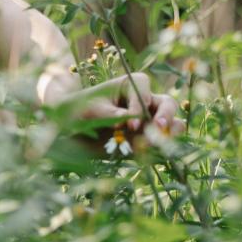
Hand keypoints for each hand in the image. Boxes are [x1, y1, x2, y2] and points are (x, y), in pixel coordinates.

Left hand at [50, 70, 184, 140]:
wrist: (70, 131)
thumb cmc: (79, 110)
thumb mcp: (91, 110)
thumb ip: (110, 114)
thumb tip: (130, 120)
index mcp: (130, 86)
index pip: (143, 90)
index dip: (140, 107)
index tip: (130, 124)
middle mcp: (143, 103)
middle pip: (167, 103)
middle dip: (166, 115)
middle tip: (158, 127)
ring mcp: (147, 123)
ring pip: (171, 124)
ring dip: (170, 133)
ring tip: (161, 142)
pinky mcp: (145, 141)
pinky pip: (161, 146)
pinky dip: (160, 150)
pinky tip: (150, 155)